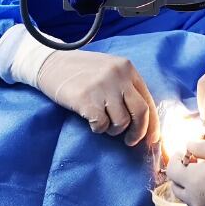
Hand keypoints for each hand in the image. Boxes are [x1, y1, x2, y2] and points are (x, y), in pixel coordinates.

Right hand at [35, 50, 159, 146]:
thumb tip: (143, 121)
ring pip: (121, 122)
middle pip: (141, 112)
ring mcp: (103, 87)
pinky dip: (98, 129)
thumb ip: (126, 88)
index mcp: (128, 69)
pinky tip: (90, 120)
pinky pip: (101, 125)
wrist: (52, 64)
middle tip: (130, 141)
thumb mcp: (110, 71)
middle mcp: (119, 76)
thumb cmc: (83, 72)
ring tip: (103, 122)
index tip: (152, 140)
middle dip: (139, 132)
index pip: (149, 100)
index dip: (153, 124)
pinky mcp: (87, 99)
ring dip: (113, 130)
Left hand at [166, 139, 204, 205]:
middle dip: (180, 174)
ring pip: (187, 200)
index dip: (175, 159)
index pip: (171, 171)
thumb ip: (201, 147)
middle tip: (194, 165)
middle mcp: (193, 200)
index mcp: (193, 181)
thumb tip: (187, 146)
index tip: (183, 154)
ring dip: (190, 188)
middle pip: (175, 187)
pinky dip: (200, 200)